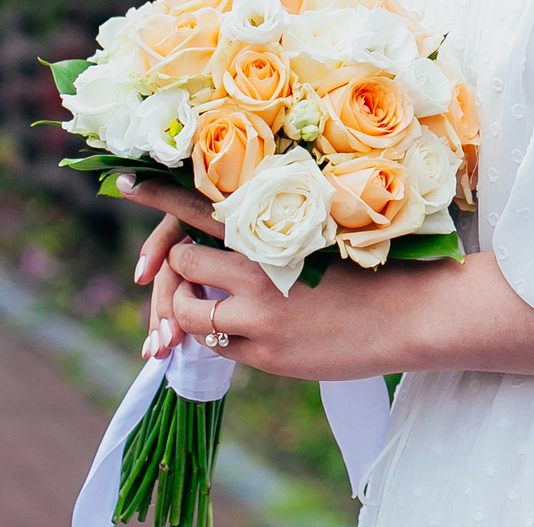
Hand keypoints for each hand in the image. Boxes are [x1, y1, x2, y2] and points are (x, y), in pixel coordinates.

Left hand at [118, 170, 533, 382]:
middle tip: (169, 282)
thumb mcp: (321, 232)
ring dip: (189, 308)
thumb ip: (272, 232)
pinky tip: (248, 333)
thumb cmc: (374, 266)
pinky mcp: (263, 351)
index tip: (122, 181)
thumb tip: (230, 235)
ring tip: (209, 309)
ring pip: (188, 308)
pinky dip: (221, 337)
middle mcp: (258, 265)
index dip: (157, 195)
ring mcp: (257, 312)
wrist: (411, 314)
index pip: (200, 204)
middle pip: (181, 260)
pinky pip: (216, 344)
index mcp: (274, 225)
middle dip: (172, 271)